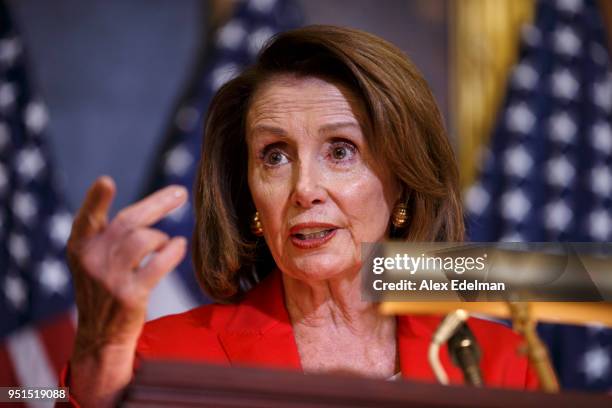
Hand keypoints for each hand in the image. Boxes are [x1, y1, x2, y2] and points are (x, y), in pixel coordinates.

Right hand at [67, 176, 187, 405]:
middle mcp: (92, 260)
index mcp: (80, 247)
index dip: (96, 200)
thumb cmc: (104, 289)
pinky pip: (157, 265)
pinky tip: (179, 247)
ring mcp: (110, 278)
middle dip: (158, 203)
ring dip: (161, 238)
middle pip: (128, 222)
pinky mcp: (129, 296)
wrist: (101, 336)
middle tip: (181, 193)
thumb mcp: (95, 259)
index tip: (106, 181)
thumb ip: (112, 233)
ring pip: (143, 240)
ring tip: (164, 243)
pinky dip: (172, 252)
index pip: (87, 218)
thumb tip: (154, 202)